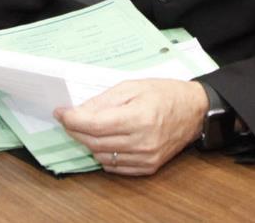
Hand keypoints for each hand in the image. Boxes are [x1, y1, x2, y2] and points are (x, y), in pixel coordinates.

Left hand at [55, 80, 208, 175]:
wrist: (194, 111)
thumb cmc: (165, 94)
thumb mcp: (133, 86)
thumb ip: (104, 100)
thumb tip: (78, 111)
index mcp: (139, 117)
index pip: (94, 125)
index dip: (72, 120)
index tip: (61, 113)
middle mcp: (142, 141)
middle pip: (94, 141)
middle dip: (76, 130)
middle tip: (69, 118)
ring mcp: (146, 157)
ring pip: (101, 156)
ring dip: (89, 142)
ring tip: (89, 127)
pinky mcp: (148, 167)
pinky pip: (114, 167)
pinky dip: (103, 154)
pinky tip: (105, 140)